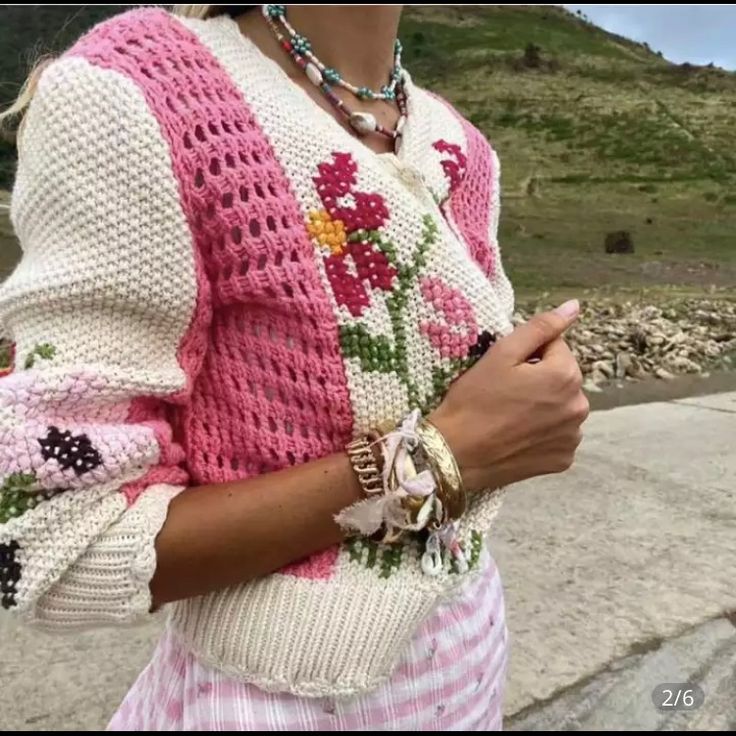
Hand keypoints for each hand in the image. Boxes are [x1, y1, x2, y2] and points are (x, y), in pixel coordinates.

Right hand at [430, 300, 588, 493]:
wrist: (455, 454)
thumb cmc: (474, 400)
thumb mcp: (502, 354)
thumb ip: (541, 327)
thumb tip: (574, 306)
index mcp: (566, 376)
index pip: (555, 347)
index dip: (528, 354)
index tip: (505, 369)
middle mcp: (579, 407)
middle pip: (561, 377)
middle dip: (539, 379)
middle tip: (504, 392)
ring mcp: (572, 437)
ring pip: (560, 406)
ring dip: (543, 405)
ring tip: (509, 414)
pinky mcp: (563, 460)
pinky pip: (557, 435)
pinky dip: (542, 432)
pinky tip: (517, 434)